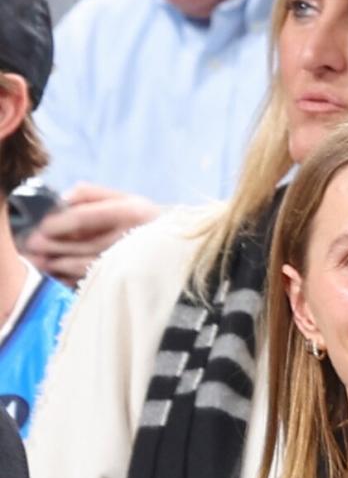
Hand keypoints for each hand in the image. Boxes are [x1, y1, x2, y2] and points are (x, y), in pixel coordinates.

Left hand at [24, 183, 159, 284]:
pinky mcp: (131, 282)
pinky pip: (97, 283)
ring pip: (87, 266)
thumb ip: (92, 194)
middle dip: (53, 246)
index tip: (41, 226)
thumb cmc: (149, 224)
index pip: (85, 217)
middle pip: (82, 244)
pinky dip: (73, 280)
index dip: (57, 222)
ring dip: (59, 265)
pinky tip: (62, 275)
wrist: (185, 253)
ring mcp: (134, 263)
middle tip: (32, 245)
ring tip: (43, 262)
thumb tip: (62, 199)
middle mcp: (134, 237)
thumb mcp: (128, 199)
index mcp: (133, 212)